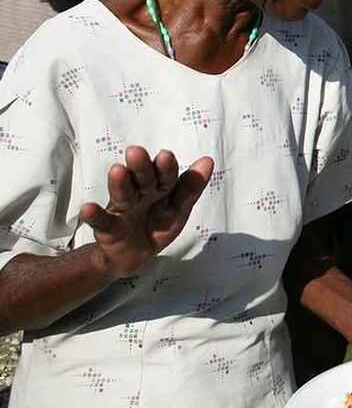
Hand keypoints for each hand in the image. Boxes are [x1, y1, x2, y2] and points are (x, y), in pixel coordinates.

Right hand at [80, 146, 213, 278]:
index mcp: (160, 188)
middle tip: (136, 152)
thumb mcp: (178, 210)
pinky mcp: (108, 228)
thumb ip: (191, 188)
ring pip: (123, 194)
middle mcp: (140, 194)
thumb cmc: (158, 225)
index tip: (165, 155)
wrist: (134, 256)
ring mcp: (123, 209)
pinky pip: (101, 220)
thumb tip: (208, 160)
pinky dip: (94, 215)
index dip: (166, 167)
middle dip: (141, 167)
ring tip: (117, 170)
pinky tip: (87, 208)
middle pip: (142, 179)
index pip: (165, 176)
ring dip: (120, 183)